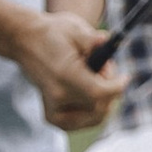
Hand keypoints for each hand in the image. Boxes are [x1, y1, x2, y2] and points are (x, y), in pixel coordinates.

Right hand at [23, 10, 126, 134]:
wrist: (25, 41)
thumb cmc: (53, 32)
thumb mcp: (74, 28)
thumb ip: (93, 39)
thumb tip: (107, 41)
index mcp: (63, 74)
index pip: (98, 93)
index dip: (117, 87)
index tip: (125, 77)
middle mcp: (57, 95)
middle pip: (98, 107)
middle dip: (110, 91)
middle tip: (105, 69)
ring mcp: (53, 108)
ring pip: (93, 118)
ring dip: (103, 102)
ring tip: (94, 78)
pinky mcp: (51, 115)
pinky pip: (81, 123)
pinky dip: (92, 112)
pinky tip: (90, 93)